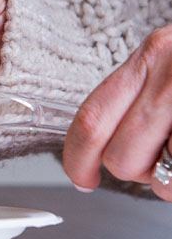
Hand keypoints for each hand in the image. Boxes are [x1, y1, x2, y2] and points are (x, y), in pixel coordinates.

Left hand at [63, 25, 171, 200]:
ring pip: (158, 177)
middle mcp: (168, 73)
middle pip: (119, 157)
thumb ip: (135, 96)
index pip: (90, 119)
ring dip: (167, 180)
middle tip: (156, 160)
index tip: (80, 177)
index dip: (77, 159)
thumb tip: (105, 146)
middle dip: (133, 172)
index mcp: (148, 58)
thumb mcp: (169, 65)